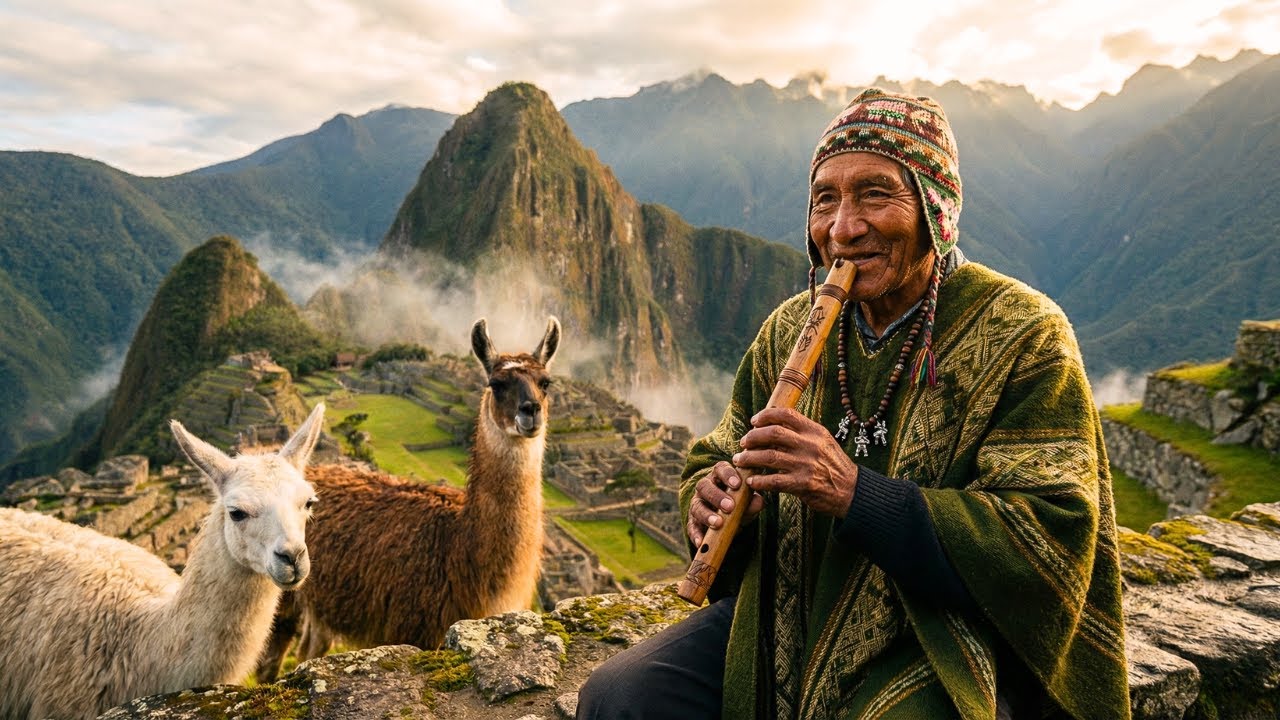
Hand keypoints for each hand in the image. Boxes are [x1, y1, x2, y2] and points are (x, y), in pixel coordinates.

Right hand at [687, 461, 764, 547]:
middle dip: (717, 496)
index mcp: (719, 476)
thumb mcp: (748, 502)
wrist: (728, 519)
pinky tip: (701, 541)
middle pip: (705, 486)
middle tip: (730, 507)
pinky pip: (692, 526)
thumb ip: (753, 501)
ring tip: (718, 524)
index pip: (721, 469)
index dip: (728, 475)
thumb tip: (758, 502)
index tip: (737, 484)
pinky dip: (696, 534)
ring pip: (697, 506)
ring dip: (707, 515)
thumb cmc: (739, 504)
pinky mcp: (693, 521)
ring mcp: (697, 504)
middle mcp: (705, 487)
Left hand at [732, 407, 858, 517]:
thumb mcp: (823, 441)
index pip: (786, 414)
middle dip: (753, 437)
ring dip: (749, 458)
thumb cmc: (833, 464)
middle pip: (773, 434)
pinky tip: (751, 481)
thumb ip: (802, 433)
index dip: (765, 415)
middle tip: (743, 443)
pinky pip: (774, 481)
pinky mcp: (803, 484)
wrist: (851, 490)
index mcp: (815, 431)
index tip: (754, 421)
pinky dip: (759, 481)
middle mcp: (810, 445)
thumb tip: (773, 425)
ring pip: (769, 457)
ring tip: (740, 460)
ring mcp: (806, 465)